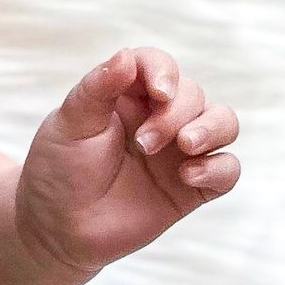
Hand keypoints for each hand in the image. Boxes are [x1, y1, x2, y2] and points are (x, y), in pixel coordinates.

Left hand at [15, 46, 240, 280]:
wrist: (57, 229)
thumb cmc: (58, 171)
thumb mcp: (69, 125)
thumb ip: (97, 89)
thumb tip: (126, 56)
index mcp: (126, 95)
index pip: (157, 65)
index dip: (163, 71)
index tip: (158, 92)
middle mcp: (158, 117)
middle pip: (192, 94)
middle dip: (175, 114)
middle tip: (144, 143)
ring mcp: (178, 151)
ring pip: (223, 122)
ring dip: (211, 128)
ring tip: (186, 145)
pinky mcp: (192, 186)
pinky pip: (227, 169)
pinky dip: (218, 168)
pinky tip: (188, 176)